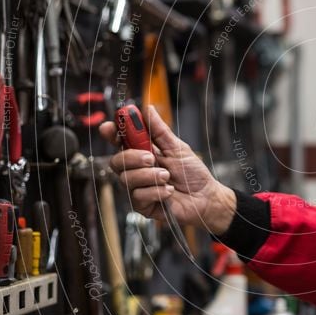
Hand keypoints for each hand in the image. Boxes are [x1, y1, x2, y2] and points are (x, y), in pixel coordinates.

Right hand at [99, 106, 235, 235]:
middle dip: (133, 157)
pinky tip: (169, 191)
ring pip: (126, 179)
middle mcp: (137, 170)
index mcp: (143, 153)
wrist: (205, 197)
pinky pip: (138, 196)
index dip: (111, 133)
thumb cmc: (192, 173)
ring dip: (149, 176)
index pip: (119, 142)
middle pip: (116, 162)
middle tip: (152, 158)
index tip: (110, 127)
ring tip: (167, 176)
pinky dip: (156, 191)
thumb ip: (160, 131)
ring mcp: (138, 188)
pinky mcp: (143, 205)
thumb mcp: (177, 148)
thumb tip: (148, 109)